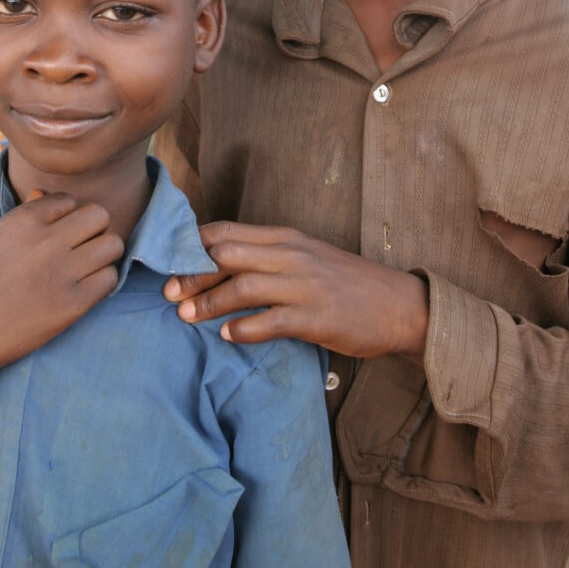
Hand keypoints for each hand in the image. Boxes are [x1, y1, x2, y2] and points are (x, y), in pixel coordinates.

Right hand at [0, 190, 122, 386]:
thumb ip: (25, 215)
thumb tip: (43, 193)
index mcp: (23, 220)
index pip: (70, 200)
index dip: (66, 218)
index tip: (55, 236)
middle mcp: (45, 240)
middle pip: (100, 215)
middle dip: (93, 230)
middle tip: (80, 249)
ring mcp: (62, 271)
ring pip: (113, 244)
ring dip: (103, 255)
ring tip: (85, 268)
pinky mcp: (74, 303)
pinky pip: (111, 278)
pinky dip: (102, 283)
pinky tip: (83, 290)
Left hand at [163, 222, 428, 358]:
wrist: (400, 305)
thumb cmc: (347, 284)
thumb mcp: (307, 257)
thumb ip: (267, 257)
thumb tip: (218, 265)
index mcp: (287, 238)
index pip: (227, 232)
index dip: (192, 245)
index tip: (169, 263)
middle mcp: (293, 256)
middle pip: (228, 255)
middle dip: (192, 273)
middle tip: (168, 292)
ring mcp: (306, 286)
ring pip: (244, 287)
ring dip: (209, 301)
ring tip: (185, 316)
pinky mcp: (318, 318)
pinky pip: (271, 322)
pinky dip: (244, 328)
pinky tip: (227, 336)